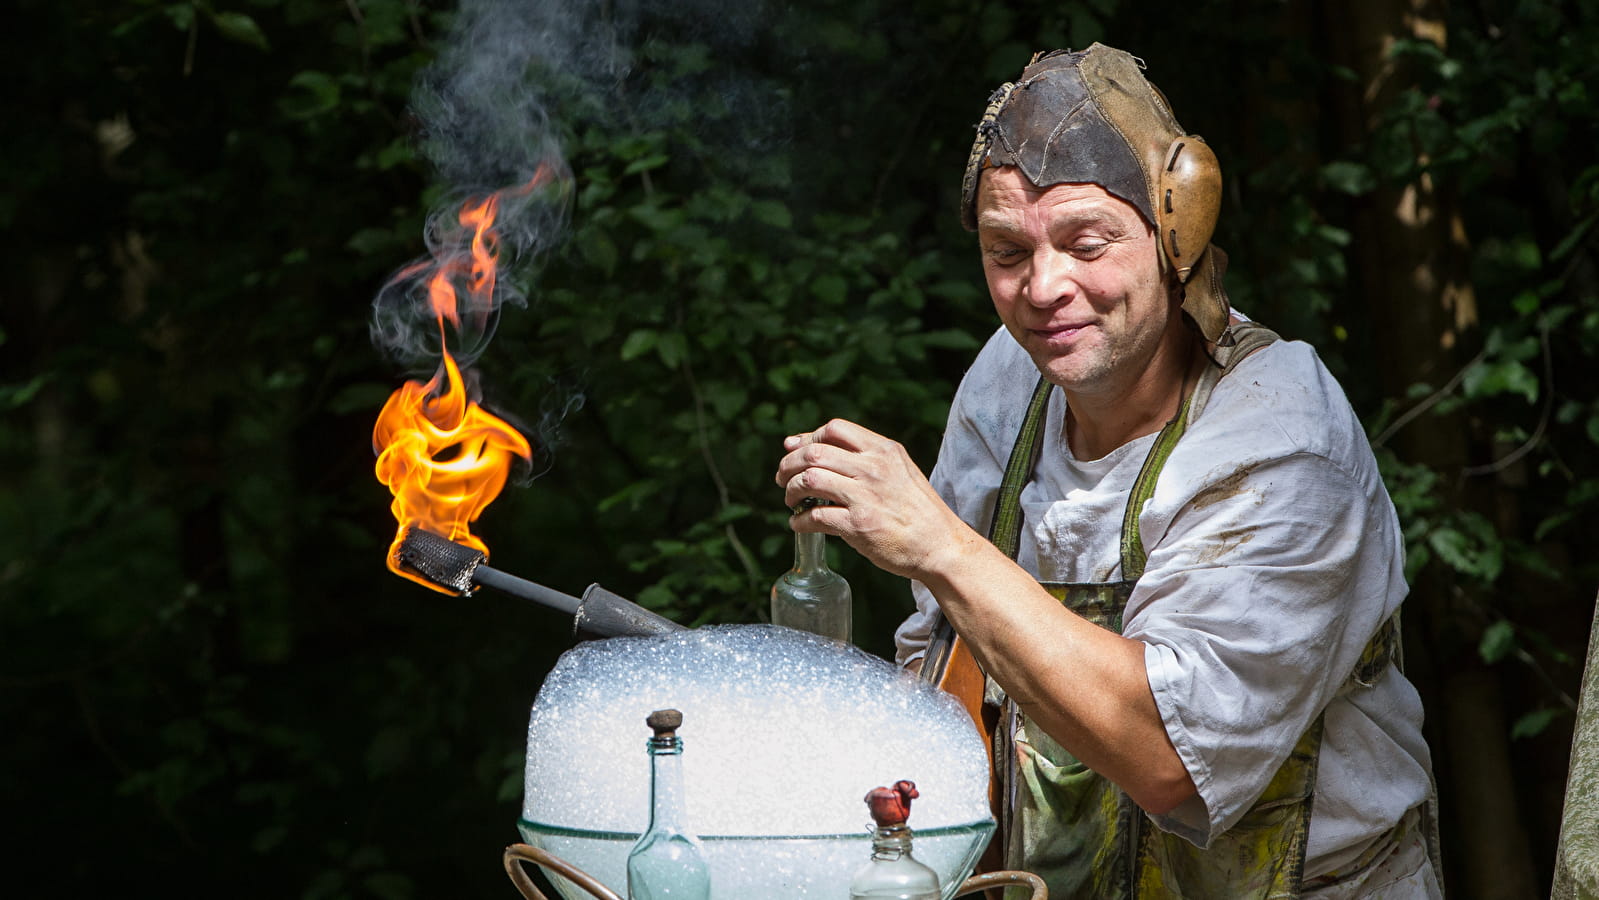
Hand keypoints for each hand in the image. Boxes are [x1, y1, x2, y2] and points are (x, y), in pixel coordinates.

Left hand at [774, 419, 976, 579]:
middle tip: (782, 479)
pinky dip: (799, 521)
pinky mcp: (858, 525)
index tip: (795, 451)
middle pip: (814, 452)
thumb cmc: (916, 510)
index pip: (834, 428)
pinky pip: (815, 516)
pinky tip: (799, 524)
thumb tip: (811, 446)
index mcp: (884, 451)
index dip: (808, 438)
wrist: (940, 545)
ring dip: (791, 490)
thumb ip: (863, 457)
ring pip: (809, 479)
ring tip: (791, 501)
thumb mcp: (899, 470)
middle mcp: (874, 468)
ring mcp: (865, 496)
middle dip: (789, 464)